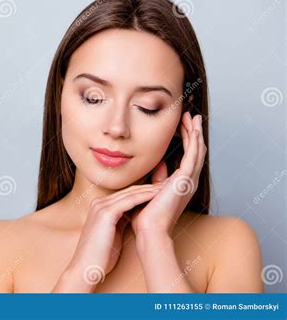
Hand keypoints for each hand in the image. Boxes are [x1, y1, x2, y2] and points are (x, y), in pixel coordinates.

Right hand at [63, 181, 164, 289]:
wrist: (87, 267)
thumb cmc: (100, 255)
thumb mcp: (112, 233)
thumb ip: (120, 221)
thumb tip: (135, 216)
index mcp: (99, 206)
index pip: (125, 194)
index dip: (143, 192)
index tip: (159, 191)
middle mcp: (99, 202)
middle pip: (128, 191)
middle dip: (148, 187)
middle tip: (166, 184)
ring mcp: (101, 206)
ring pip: (130, 193)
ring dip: (149, 190)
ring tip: (165, 187)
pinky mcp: (106, 213)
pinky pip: (129, 201)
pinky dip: (144, 197)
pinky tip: (156, 195)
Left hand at [129, 111, 206, 236]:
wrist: (149, 230)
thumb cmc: (147, 216)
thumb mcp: (153, 191)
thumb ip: (158, 178)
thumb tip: (159, 164)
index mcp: (182, 185)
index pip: (188, 158)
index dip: (187, 141)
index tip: (182, 126)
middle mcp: (189, 182)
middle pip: (196, 151)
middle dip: (193, 132)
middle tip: (191, 116)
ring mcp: (189, 180)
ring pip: (197, 150)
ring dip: (196, 132)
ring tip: (193, 116)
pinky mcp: (185, 179)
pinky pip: (194, 155)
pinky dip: (195, 140)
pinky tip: (194, 128)